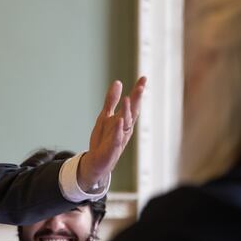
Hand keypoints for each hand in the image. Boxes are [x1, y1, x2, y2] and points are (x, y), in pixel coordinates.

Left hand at [77, 76, 146, 190]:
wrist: (96, 162)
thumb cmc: (104, 139)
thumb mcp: (105, 116)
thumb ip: (111, 101)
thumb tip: (118, 82)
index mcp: (124, 120)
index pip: (133, 104)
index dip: (138, 91)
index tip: (144, 78)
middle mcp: (125, 128)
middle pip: (132, 112)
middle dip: (137, 99)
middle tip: (141, 86)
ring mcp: (120, 138)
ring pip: (125, 124)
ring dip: (127, 111)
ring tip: (128, 98)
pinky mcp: (112, 148)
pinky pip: (117, 138)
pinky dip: (118, 130)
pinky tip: (119, 121)